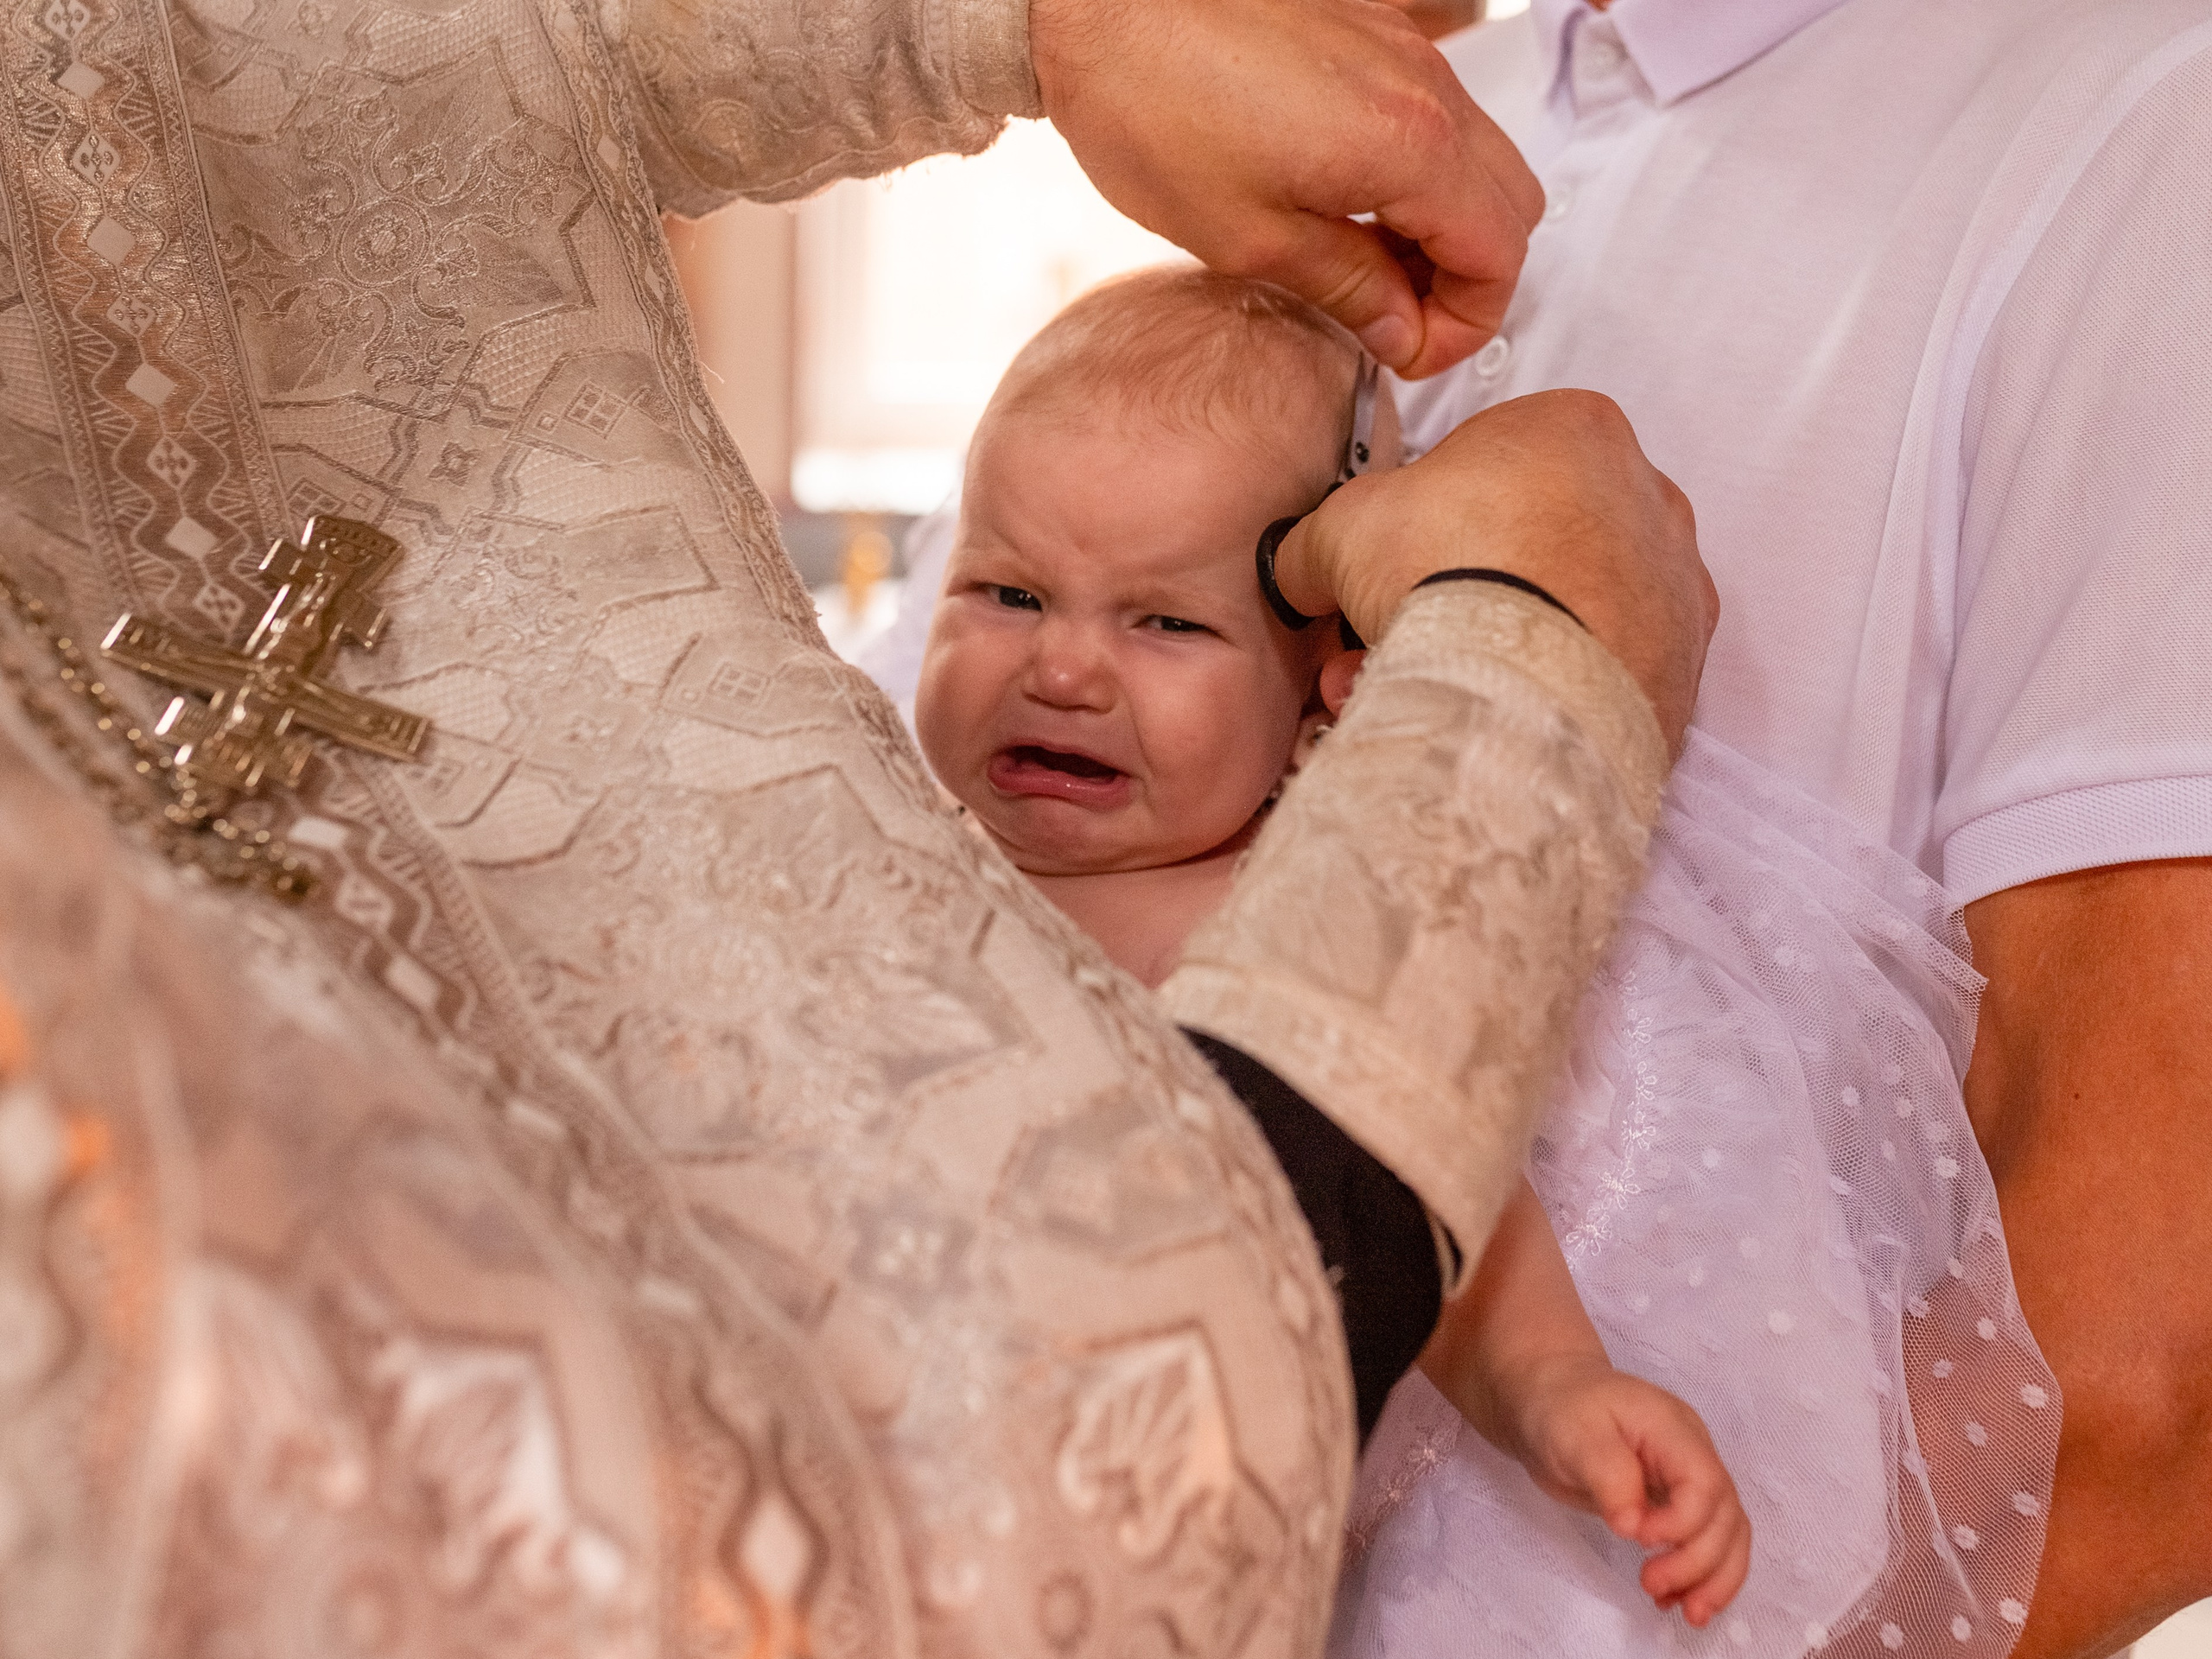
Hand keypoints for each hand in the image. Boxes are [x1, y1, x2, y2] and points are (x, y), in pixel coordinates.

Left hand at [1030, 0, 1543, 377]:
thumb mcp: (1249, 238)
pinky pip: (1436, 115)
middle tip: (1397, 320)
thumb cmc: (1153, 109)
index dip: (1466, 325)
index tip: (1410, 355)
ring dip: (1443, 225)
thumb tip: (1404, 335)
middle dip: (1468, 278)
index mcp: (1409, 145)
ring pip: (1479, 159)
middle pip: (1510, 205)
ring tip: (1366, 267)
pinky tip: (1348, 203)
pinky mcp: (1373, 31)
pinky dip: (1419, 173)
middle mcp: (1427, 87)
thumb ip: (1350, 290)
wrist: (1096, 8)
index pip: (1500, 255)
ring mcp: (1405, 50)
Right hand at [1271, 390, 1717, 753]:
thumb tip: (1300, 571)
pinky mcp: (1682, 668)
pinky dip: (1549, 692)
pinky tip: (1495, 717)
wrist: (1524, 685)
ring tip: (1434, 691)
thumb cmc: (1445, 570)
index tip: (1392, 567)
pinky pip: (1599, 675)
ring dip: (1499, 646)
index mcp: (1576, 427)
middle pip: (1533, 540)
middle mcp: (1646, 495)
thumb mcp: (1342, 527)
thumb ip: (1319, 540)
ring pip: (1568, 611)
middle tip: (1399, 641)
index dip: (1426, 518)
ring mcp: (1673, 585)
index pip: (1491, 462)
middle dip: (1460, 590)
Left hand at [1503, 1353, 1752, 1625]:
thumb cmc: (1560, 1409)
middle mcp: (1692, 1454)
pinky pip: (1705, 1542)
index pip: (1705, 1481)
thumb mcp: (1574, 1433)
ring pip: (1728, 1534)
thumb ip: (1607, 1476)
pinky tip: (1674, 1601)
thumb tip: (1633, 1525)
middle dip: (1700, 1561)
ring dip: (1714, 1578)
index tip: (1639, 1539)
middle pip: (1726, 1514)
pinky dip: (1700, 1576)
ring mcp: (1687, 1479)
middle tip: (1653, 1586)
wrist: (1549, 1402)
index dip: (1684, 1521)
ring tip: (1685, 1612)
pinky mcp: (1675, 1503)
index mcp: (1672, 1428)